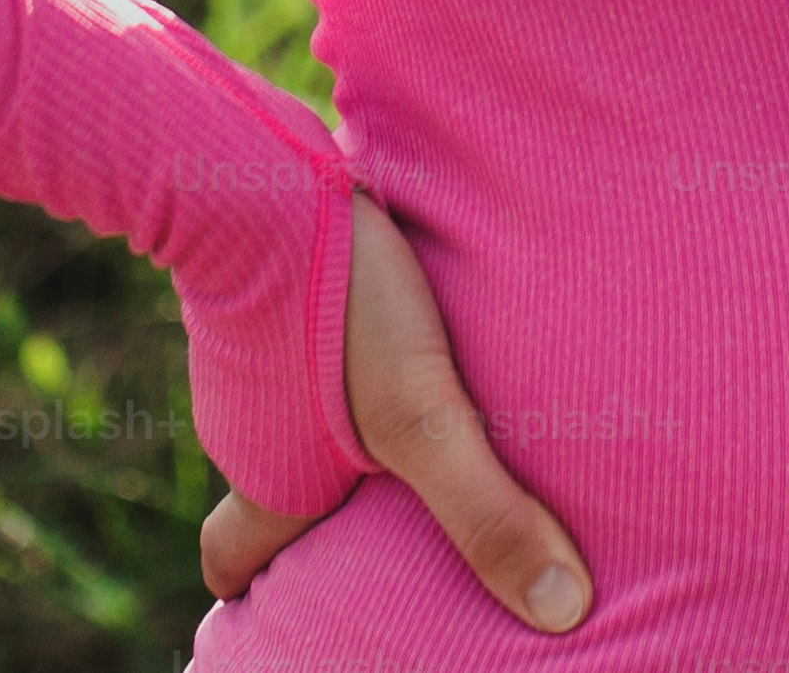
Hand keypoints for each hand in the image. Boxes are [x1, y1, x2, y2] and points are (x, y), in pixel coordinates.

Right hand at [200, 190, 591, 631]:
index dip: (244, 579)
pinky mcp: (248, 287)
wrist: (256, 179)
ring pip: (274, 406)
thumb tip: (561, 610)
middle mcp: (240, 427)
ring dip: (318, 412)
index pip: (228, 558)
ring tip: (388, 401)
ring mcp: (233, 354)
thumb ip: (488, 514)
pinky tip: (372, 312)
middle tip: (357, 499)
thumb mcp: (424, 417)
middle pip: (261, 485)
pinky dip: (319, 337)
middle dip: (303, 499)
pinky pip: (280, 330)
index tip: (257, 591)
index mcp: (271, 481)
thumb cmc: (339, 310)